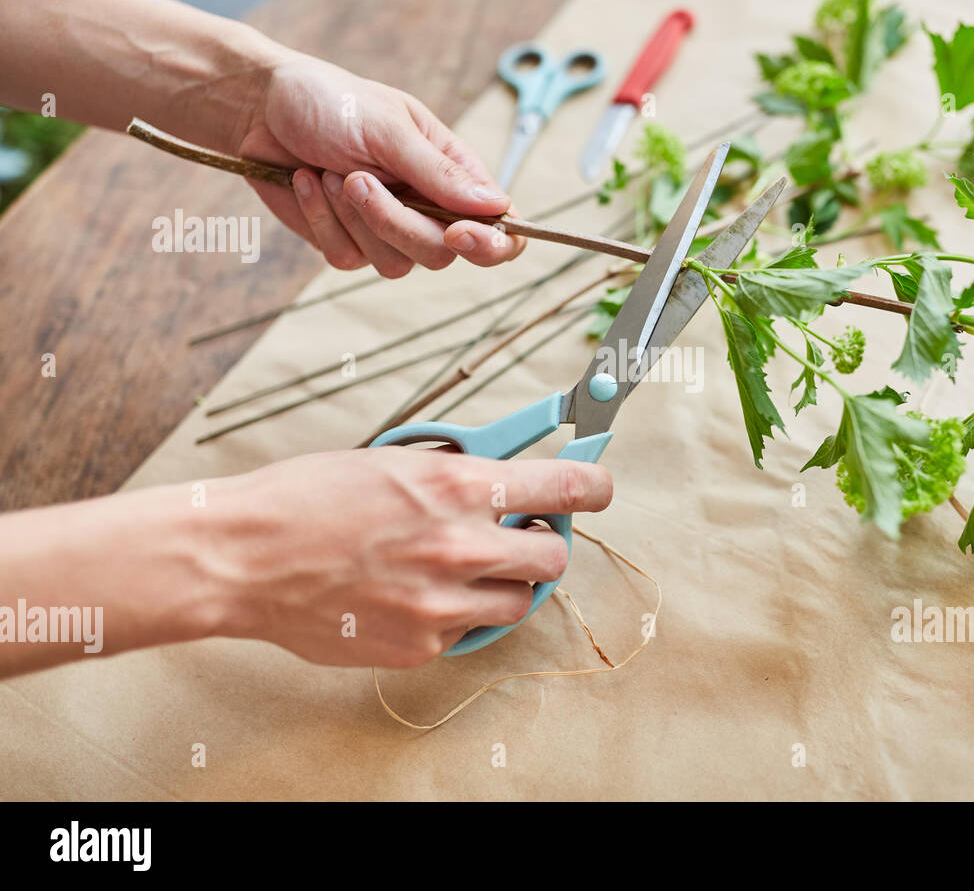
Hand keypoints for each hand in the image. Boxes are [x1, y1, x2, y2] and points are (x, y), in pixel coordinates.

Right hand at [213, 448, 611, 666]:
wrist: (243, 557)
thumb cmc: (308, 498)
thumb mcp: (394, 460)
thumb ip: (459, 472)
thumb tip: (508, 474)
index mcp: (458, 485)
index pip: (568, 487)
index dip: (594, 488)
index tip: (597, 489)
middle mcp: (461, 545)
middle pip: (557, 558)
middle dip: (544, 547)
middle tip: (517, 539)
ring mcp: (443, 603)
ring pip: (521, 603)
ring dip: (504, 586)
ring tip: (459, 571)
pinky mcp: (421, 645)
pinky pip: (466, 632)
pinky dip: (453, 617)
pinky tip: (411, 596)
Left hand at [235, 52, 525, 276]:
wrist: (259, 109)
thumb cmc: (332, 102)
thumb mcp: (389, 128)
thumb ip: (440, 172)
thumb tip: (496, 206)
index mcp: (452, 174)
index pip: (498, 226)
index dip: (491, 243)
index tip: (457, 233)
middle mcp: (427, 208)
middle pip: (442, 254)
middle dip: (397, 223)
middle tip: (359, 180)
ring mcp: (387, 230)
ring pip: (395, 263)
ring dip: (355, 218)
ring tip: (331, 172)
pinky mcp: (347, 243)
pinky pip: (348, 258)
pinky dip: (322, 219)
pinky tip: (308, 182)